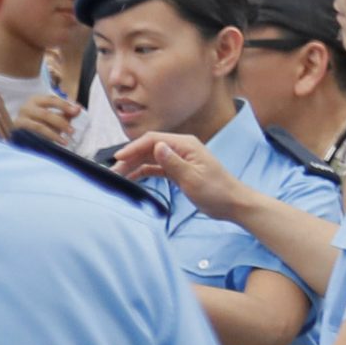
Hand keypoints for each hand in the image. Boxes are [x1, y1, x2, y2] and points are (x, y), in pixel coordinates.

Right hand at [11, 92, 83, 146]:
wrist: (22, 130)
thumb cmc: (41, 120)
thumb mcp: (55, 113)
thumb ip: (67, 112)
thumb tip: (78, 109)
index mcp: (36, 100)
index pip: (52, 100)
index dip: (64, 105)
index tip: (76, 111)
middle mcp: (26, 107)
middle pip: (45, 114)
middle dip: (60, 122)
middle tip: (71, 131)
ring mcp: (21, 119)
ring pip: (39, 126)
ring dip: (54, 134)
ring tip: (65, 141)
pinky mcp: (18, 131)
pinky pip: (33, 135)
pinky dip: (45, 139)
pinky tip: (54, 143)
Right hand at [110, 131, 253, 219]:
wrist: (232, 204)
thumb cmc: (217, 192)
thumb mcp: (193, 178)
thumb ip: (173, 162)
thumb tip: (157, 146)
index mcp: (185, 145)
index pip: (153, 140)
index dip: (133, 147)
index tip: (118, 158)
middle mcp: (180, 148)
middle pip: (148, 148)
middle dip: (129, 158)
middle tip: (113, 172)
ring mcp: (178, 159)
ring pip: (149, 158)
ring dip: (133, 166)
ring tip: (117, 177)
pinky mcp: (177, 170)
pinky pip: (155, 168)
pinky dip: (142, 172)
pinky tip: (131, 179)